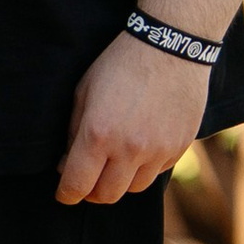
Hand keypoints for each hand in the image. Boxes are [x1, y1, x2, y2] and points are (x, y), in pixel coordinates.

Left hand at [56, 35, 210, 205]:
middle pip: (106, 196)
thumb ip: (73, 133)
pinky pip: (157, 172)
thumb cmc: (120, 65)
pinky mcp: (179, 147)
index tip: (64, 193)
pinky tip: (140, 146)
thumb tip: (66, 164)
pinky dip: (144, 168)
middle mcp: (129, 149)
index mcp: (98, 134)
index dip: (66, 194)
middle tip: (87, 178)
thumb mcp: (84, 92)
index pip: (77, 185)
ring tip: (115, 161)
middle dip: (91, 192)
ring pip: (133, 188)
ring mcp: (158, 150)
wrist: (172, 47)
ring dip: (119, 181)